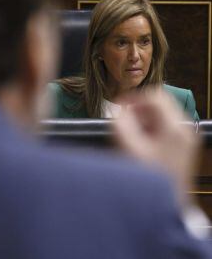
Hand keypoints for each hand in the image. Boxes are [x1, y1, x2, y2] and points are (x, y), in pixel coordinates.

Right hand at [114, 89, 200, 207]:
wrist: (167, 205)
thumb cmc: (148, 179)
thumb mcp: (129, 149)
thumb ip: (119, 123)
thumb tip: (116, 108)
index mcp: (174, 128)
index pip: (155, 96)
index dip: (133, 98)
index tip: (118, 106)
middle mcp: (184, 129)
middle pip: (159, 103)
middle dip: (138, 109)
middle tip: (124, 121)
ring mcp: (186, 136)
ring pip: (161, 114)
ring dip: (143, 118)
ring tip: (132, 134)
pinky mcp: (183, 144)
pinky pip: (164, 125)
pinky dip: (150, 127)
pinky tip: (141, 141)